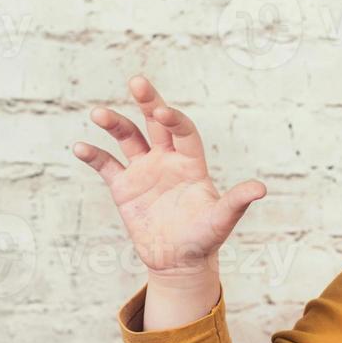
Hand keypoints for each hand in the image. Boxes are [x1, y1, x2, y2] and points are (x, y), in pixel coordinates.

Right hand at [72, 75, 265, 280]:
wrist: (180, 261)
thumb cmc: (205, 238)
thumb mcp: (222, 220)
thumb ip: (236, 201)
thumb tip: (261, 189)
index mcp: (191, 162)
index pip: (183, 131)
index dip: (174, 119)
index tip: (162, 111)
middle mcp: (167, 160)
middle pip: (155, 123)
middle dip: (148, 102)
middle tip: (138, 81)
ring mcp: (144, 171)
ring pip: (128, 139)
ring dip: (115, 124)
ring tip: (98, 113)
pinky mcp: (124, 188)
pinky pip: (106, 166)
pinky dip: (94, 155)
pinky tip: (80, 147)